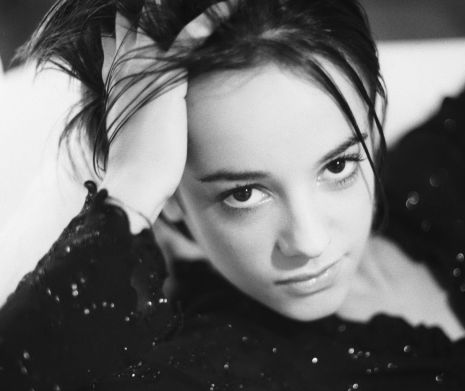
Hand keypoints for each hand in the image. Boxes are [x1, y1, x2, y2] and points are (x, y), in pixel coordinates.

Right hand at [99, 1, 234, 231]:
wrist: (135, 180)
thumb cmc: (142, 161)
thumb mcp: (138, 128)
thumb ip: (144, 108)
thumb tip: (160, 112)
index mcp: (116, 74)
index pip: (124, 32)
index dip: (140, 19)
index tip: (161, 13)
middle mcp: (124, 64)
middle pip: (138, 17)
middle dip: (158, 8)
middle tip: (179, 3)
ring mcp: (141, 67)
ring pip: (159, 17)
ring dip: (181, 6)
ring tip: (220, 2)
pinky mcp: (165, 78)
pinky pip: (189, 37)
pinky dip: (211, 18)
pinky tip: (230, 6)